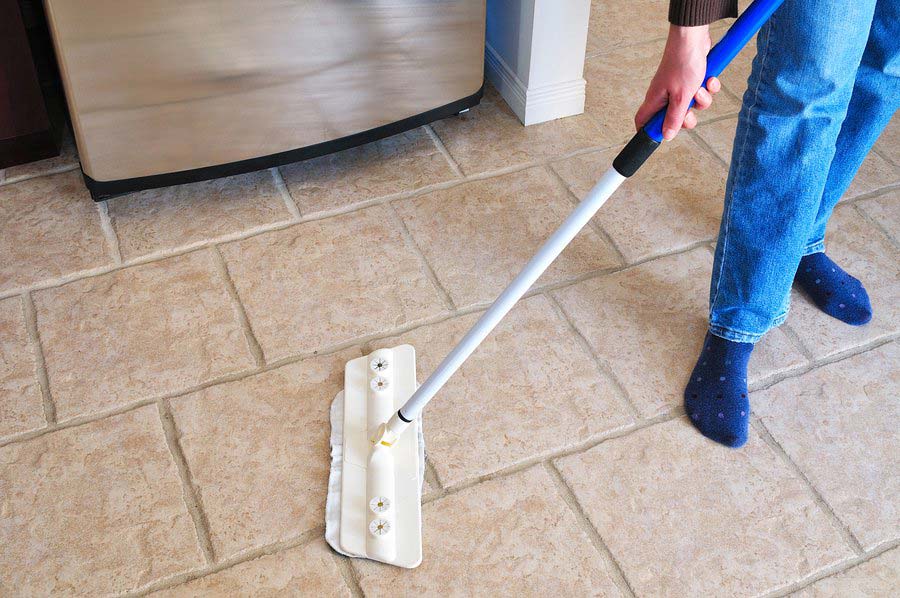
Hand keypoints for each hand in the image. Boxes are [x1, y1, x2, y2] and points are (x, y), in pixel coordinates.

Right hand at [634, 24, 720, 139]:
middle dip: (687, 118)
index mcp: (655, 100)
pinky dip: (708, 88)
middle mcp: (665, 95)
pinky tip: (709, 79)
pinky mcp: (691, 79)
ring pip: (691, 105)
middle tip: (690, 112)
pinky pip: (700, 92)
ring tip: (701, 88)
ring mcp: (678, 87)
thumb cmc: (682, 62)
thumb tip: (667, 136)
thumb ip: (674, 118)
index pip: (643, 121)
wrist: (694, 38)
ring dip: (701, 100)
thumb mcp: (680, 97)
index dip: (649, 132)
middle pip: (673, 118)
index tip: (661, 136)